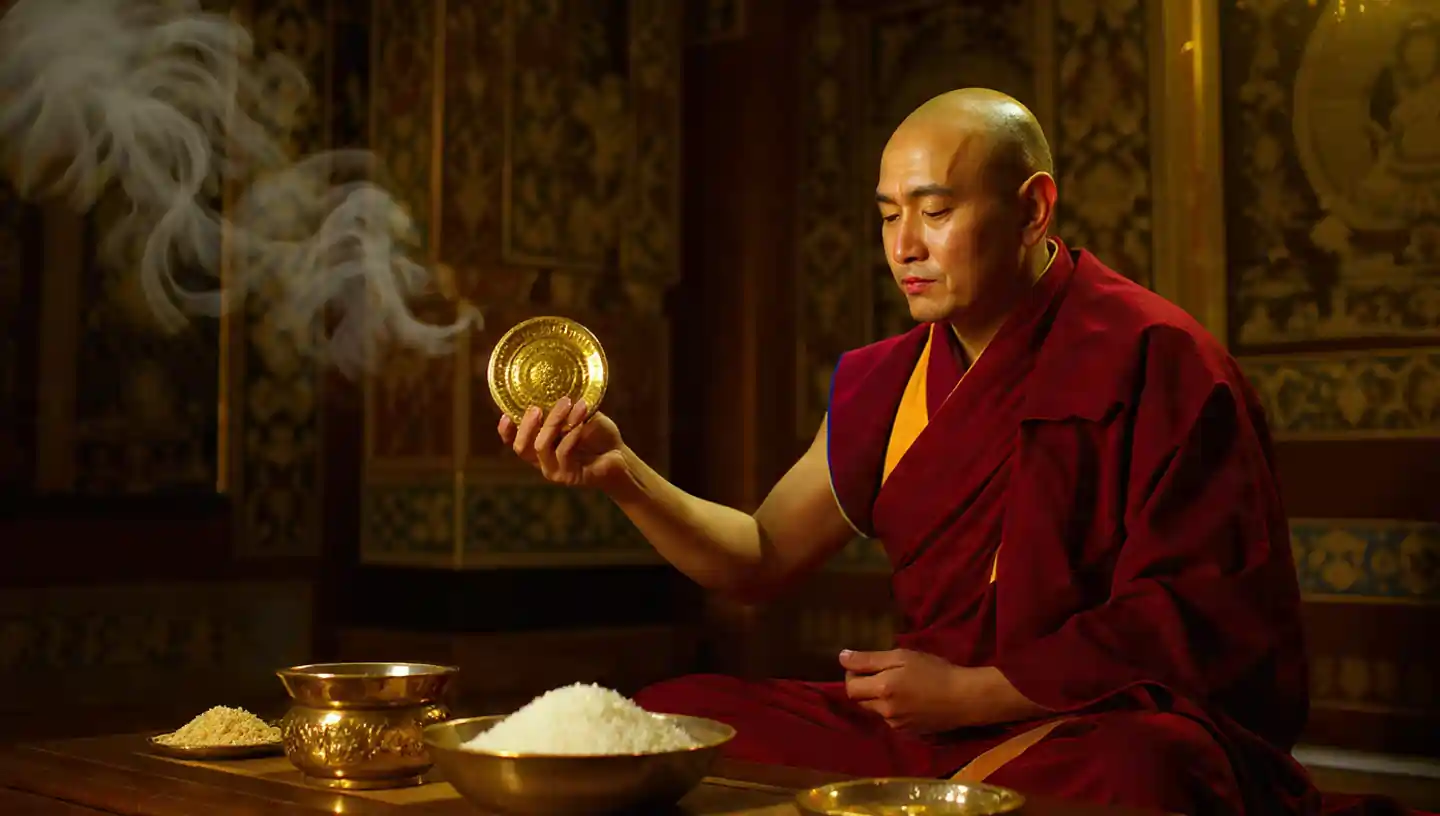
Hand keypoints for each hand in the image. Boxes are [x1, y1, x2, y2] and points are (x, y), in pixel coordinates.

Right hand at [498, 397, 629, 490]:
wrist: (620, 455)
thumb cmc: (599, 435)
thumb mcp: (580, 416)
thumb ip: (566, 407)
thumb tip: (558, 382)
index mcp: (540, 447)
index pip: (515, 442)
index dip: (506, 432)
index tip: (505, 414)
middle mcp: (543, 461)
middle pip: (522, 447)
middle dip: (526, 425)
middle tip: (536, 407)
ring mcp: (555, 471)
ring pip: (542, 446)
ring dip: (553, 422)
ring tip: (567, 402)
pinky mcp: (569, 476)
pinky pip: (563, 452)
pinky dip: (570, 434)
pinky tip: (581, 421)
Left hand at [840, 648, 968, 733]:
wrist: (964, 698)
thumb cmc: (935, 671)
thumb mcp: (902, 657)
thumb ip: (869, 659)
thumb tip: (841, 657)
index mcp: (882, 690)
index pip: (850, 687)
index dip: (852, 675)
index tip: (864, 665)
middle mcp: (885, 711)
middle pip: (860, 700)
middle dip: (864, 687)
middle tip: (882, 673)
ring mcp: (896, 725)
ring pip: (875, 710)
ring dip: (878, 698)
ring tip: (899, 685)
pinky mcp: (907, 732)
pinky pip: (890, 719)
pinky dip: (892, 708)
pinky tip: (909, 699)